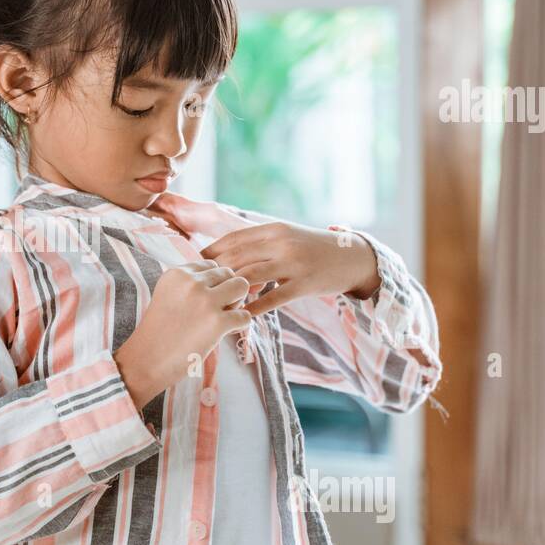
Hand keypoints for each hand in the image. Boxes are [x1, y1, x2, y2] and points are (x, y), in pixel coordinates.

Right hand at [114, 261, 251, 408]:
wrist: (146, 361)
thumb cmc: (159, 332)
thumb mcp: (167, 295)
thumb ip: (190, 284)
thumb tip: (225, 280)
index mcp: (177, 274)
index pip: (211, 265)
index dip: (214, 283)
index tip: (204, 300)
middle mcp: (191, 283)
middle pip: (229, 273)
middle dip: (228, 291)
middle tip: (217, 311)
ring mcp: (205, 301)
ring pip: (242, 286)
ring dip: (238, 302)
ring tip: (224, 317)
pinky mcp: (217, 323)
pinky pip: (245, 315)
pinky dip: (240, 324)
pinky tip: (226, 332)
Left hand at [199, 221, 380, 316]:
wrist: (351, 257)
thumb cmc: (313, 248)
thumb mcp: (286, 237)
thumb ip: (259, 244)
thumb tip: (225, 256)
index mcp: (273, 229)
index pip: (233, 239)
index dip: (211, 253)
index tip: (194, 266)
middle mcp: (281, 243)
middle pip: (237, 257)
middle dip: (215, 274)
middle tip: (199, 289)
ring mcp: (293, 263)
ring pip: (251, 276)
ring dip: (231, 290)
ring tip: (216, 303)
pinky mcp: (304, 283)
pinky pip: (273, 297)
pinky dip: (254, 307)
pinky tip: (241, 315)